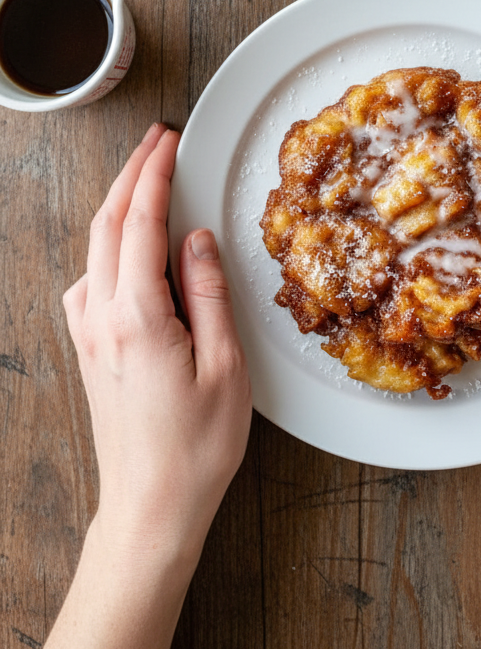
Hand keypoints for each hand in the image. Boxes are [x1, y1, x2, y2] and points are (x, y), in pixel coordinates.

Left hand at [63, 123, 251, 572]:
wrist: (151, 506)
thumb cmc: (195, 448)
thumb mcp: (224, 366)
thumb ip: (208, 294)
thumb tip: (198, 239)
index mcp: (137, 318)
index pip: (140, 224)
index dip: (154, 175)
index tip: (168, 142)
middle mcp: (101, 320)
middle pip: (107, 226)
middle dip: (130, 175)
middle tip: (156, 142)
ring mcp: (88, 335)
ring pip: (94, 250)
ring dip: (117, 207)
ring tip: (146, 182)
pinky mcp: (89, 351)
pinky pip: (90, 280)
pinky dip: (108, 246)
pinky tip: (128, 250)